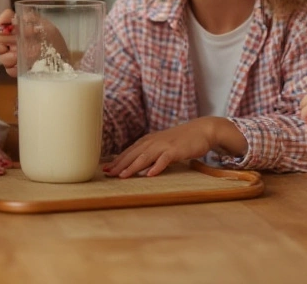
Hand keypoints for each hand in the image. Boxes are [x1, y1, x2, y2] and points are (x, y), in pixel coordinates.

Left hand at [103, 119, 217, 177]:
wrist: (201, 130)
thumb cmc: (181, 140)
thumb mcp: (162, 145)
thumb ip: (150, 154)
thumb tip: (138, 167)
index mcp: (148, 140)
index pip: (129, 152)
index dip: (117, 160)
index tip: (105, 169)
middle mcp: (153, 142)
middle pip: (133, 154)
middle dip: (119, 165)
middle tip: (107, 173)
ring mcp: (164, 145)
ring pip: (145, 157)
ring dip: (132, 166)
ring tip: (122, 176)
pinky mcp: (176, 150)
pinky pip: (164, 159)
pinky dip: (157, 166)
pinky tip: (149, 174)